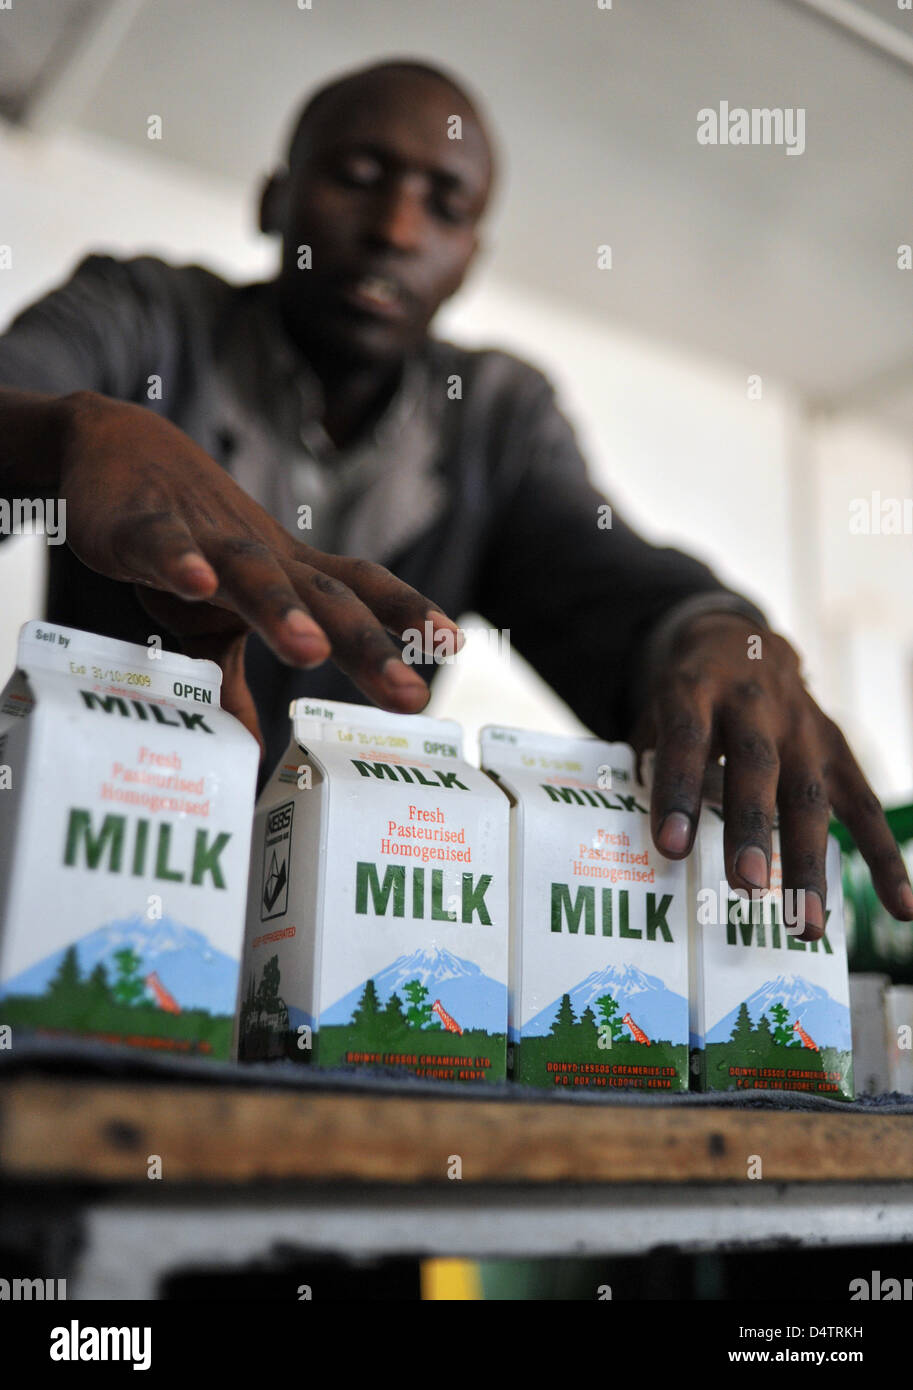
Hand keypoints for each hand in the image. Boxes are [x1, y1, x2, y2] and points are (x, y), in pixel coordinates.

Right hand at [58, 391, 458, 748]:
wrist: (111, 443)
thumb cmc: (183, 545)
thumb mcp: (208, 624)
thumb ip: (234, 682)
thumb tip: (250, 750)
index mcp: (289, 573)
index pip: (362, 591)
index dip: (408, 613)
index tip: (453, 645)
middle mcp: (261, 554)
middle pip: (325, 596)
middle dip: (369, 646)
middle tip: (410, 696)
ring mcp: (204, 538)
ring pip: (253, 572)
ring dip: (283, 609)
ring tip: (310, 650)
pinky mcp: (141, 525)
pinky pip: (163, 543)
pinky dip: (180, 560)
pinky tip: (195, 583)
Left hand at [633, 612, 912, 940]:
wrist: (740, 640)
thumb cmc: (687, 697)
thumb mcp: (655, 711)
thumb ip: (647, 765)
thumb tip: (638, 842)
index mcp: (697, 690)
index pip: (688, 739)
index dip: (679, 791)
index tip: (670, 846)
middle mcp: (754, 706)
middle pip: (757, 768)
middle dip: (752, 829)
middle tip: (745, 888)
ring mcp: (802, 728)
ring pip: (810, 796)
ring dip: (808, 861)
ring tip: (806, 924)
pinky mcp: (835, 749)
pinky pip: (863, 805)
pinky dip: (884, 856)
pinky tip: (900, 907)